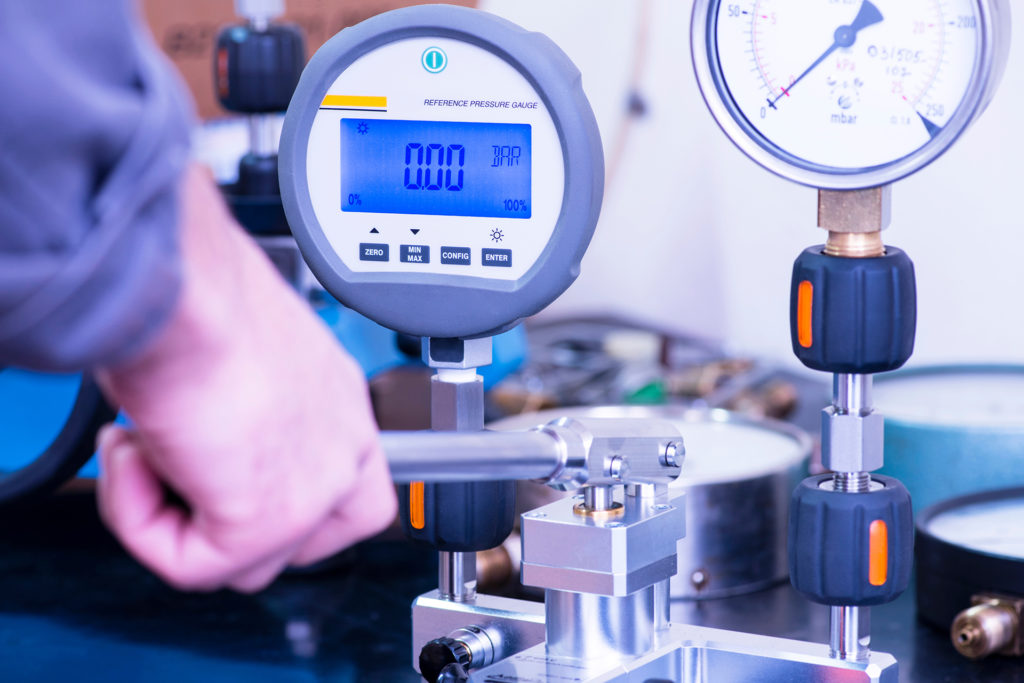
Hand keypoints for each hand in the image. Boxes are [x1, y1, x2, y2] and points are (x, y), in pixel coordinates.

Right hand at [95, 164, 396, 591]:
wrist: (184, 286)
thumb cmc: (201, 292)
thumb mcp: (231, 356)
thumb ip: (237, 407)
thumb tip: (196, 429)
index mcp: (340, 401)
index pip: (352, 487)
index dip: (288, 500)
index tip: (228, 478)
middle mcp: (340, 444)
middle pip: (303, 539)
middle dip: (227, 518)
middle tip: (177, 468)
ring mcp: (313, 487)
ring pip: (245, 563)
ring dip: (175, 516)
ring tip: (146, 447)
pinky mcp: (264, 520)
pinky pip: (192, 566)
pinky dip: (140, 518)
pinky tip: (134, 452)